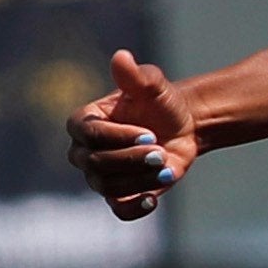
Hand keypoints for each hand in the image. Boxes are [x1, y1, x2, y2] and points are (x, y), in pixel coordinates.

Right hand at [67, 50, 197, 220]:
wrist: (182, 126)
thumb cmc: (161, 102)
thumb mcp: (152, 85)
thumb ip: (135, 76)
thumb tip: (122, 57)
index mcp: (84, 121)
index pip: (87, 134)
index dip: (116, 137)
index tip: (149, 133)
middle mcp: (85, 150)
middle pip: (95, 163)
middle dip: (130, 159)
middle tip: (160, 151)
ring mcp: (100, 175)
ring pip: (108, 186)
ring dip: (139, 179)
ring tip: (166, 167)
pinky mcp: (121, 194)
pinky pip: (119, 209)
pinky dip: (134, 209)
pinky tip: (153, 200)